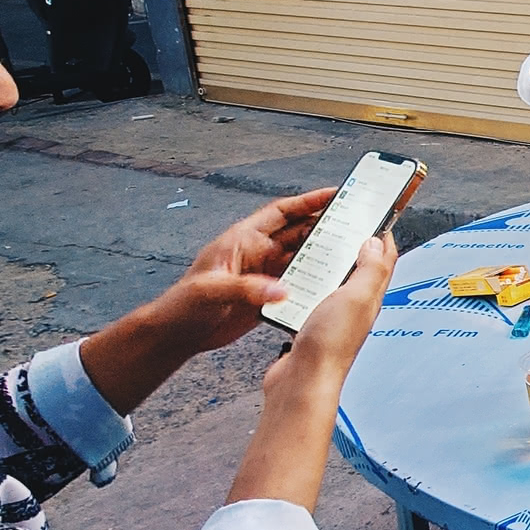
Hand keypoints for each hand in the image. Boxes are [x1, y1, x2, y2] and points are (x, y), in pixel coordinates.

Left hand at [150, 189, 336, 354]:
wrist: (177, 335)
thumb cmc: (182, 305)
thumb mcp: (211, 290)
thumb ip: (246, 288)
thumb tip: (281, 290)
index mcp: (242, 239)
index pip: (281, 212)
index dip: (307, 202)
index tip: (333, 194)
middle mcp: (256, 253)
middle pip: (297, 232)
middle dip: (324, 226)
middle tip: (353, 224)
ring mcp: (263, 274)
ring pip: (301, 257)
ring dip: (322, 255)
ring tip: (349, 253)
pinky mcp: (266, 295)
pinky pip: (297, 282)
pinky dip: (314, 281)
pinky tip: (329, 284)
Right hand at [230, 234, 395, 512]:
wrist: (302, 382)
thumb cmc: (329, 343)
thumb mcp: (356, 297)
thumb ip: (369, 270)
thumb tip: (377, 243)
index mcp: (369, 298)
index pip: (384, 262)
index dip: (383, 238)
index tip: (379, 217)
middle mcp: (355, 309)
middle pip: (362, 271)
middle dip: (358, 247)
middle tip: (348, 226)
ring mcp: (333, 320)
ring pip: (337, 285)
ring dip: (334, 265)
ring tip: (323, 246)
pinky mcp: (311, 329)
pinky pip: (315, 301)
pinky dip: (311, 286)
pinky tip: (301, 281)